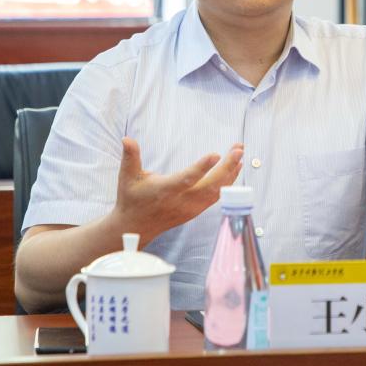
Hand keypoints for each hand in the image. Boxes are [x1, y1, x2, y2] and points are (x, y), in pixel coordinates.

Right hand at [113, 137, 242, 237]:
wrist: (135, 227)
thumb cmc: (131, 198)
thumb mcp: (126, 176)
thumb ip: (130, 157)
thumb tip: (126, 138)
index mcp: (165, 191)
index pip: (186, 179)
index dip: (201, 167)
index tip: (216, 154)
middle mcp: (181, 201)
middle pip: (209, 186)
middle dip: (226, 167)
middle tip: (238, 149)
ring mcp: (191, 208)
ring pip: (217, 192)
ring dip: (231, 173)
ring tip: (239, 153)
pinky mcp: (196, 211)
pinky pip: (217, 197)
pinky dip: (228, 183)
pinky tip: (235, 168)